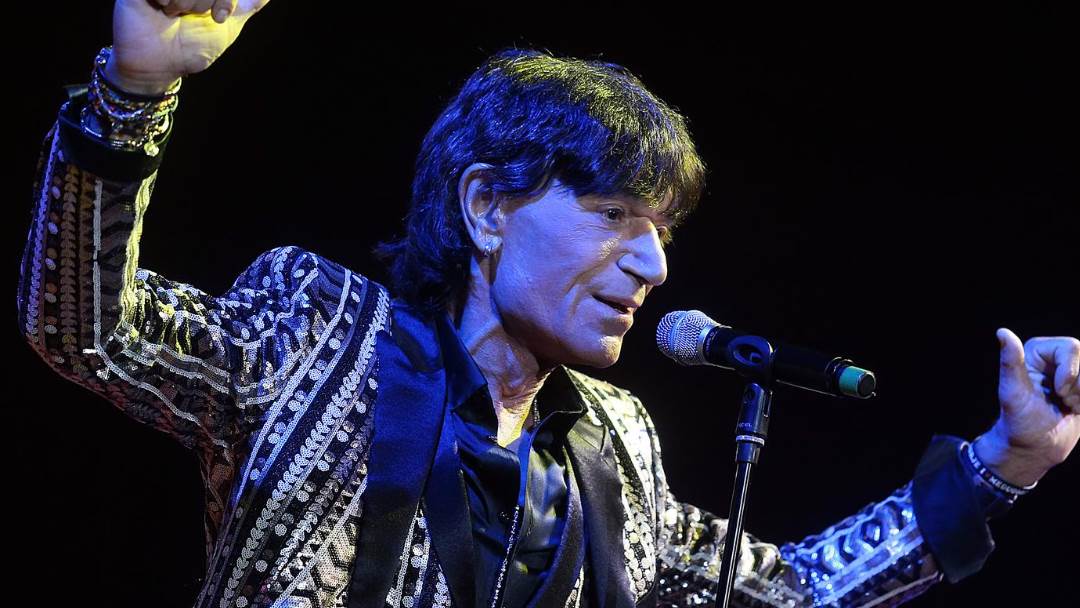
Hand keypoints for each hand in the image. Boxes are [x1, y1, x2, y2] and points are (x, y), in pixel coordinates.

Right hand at [106, 0, 270, 94]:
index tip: (219, 17)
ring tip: (174, 15)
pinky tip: (160, 8)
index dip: (225, 0)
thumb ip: (248, 6)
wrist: (158, 66)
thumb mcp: (227, 27)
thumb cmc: (191, 46)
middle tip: (195, 16)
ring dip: (185, 3)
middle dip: (206, 1)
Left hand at [974, 328, 1079, 486]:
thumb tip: (1002, 332)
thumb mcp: (1013, 392)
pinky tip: (1075, 409)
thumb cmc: (1019, 421)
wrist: (1035, 447)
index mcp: (1037, 351)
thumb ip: (1010, 362)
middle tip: (1061, 400)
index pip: (1072, 346)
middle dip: (1078, 386)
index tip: (1057, 392)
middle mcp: (1056, 356)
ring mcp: (1072, 371)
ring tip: (1066, 405)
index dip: (1070, 372)